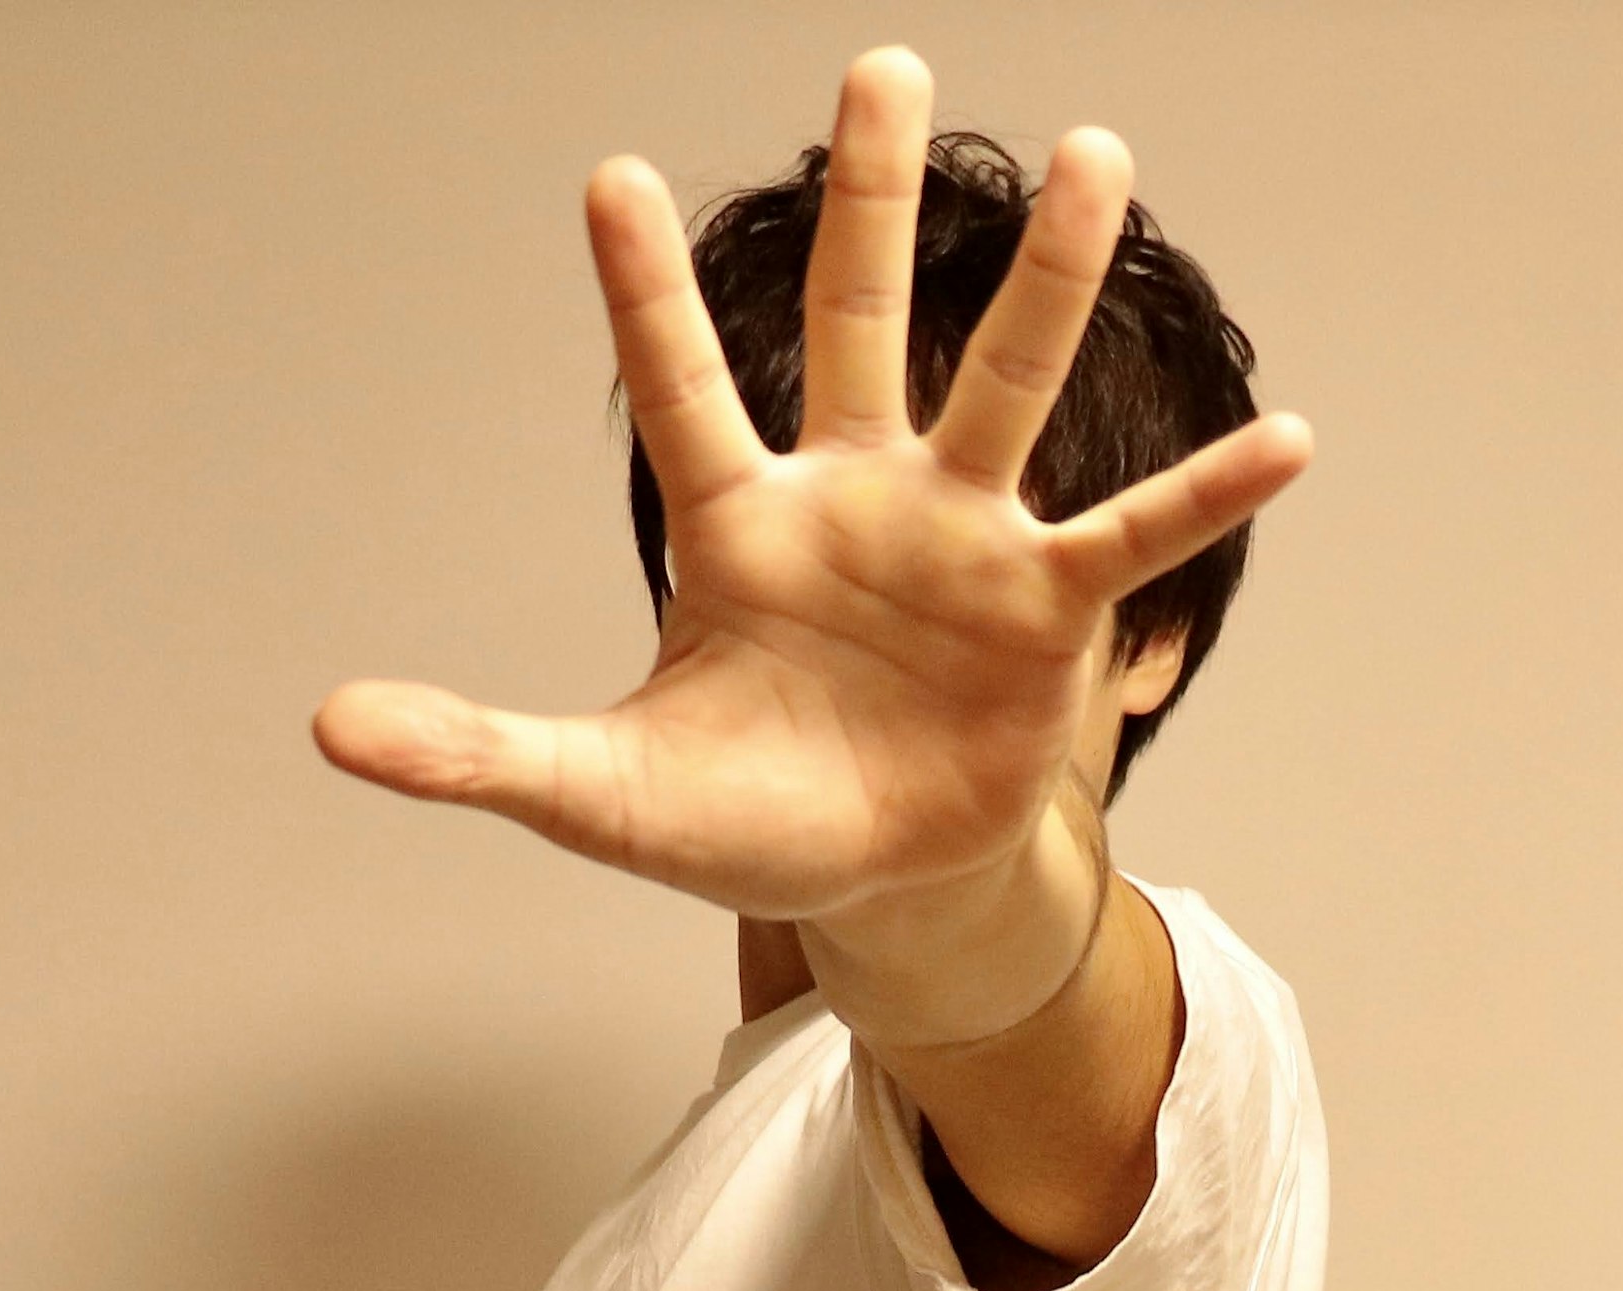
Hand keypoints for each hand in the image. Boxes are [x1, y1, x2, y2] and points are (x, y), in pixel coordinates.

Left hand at [308, 47, 1312, 928]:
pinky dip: (1206, 494)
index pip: (682, 388)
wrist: (877, 877)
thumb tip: (334, 729)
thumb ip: (482, 751)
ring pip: (1008, 385)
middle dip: (866, 200)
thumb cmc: (742, 816)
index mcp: (740, 529)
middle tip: (879, 66)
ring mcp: (961, 544)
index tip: (610, 178)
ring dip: (1048, 278)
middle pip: (859, 323)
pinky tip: (1288, 437)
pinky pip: (1134, 537)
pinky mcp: (1048, 612)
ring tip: (1095, 152)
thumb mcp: (601, 793)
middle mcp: (856, 501)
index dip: (647, 296)